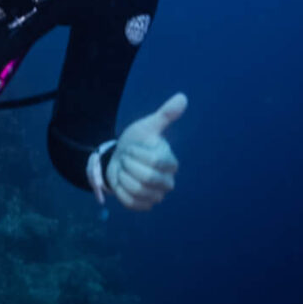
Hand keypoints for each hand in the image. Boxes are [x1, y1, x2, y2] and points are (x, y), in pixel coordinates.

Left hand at [90, 92, 186, 209]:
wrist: (119, 158)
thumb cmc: (136, 141)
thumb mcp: (147, 126)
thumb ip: (165, 114)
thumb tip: (182, 97)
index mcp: (171, 163)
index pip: (154, 161)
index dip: (137, 153)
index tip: (132, 147)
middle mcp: (167, 182)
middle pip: (146, 178)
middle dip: (129, 165)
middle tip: (126, 158)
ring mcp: (156, 196)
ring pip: (136, 190)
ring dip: (123, 176)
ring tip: (124, 169)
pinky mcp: (143, 206)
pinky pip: (129, 202)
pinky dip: (120, 190)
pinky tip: (121, 181)